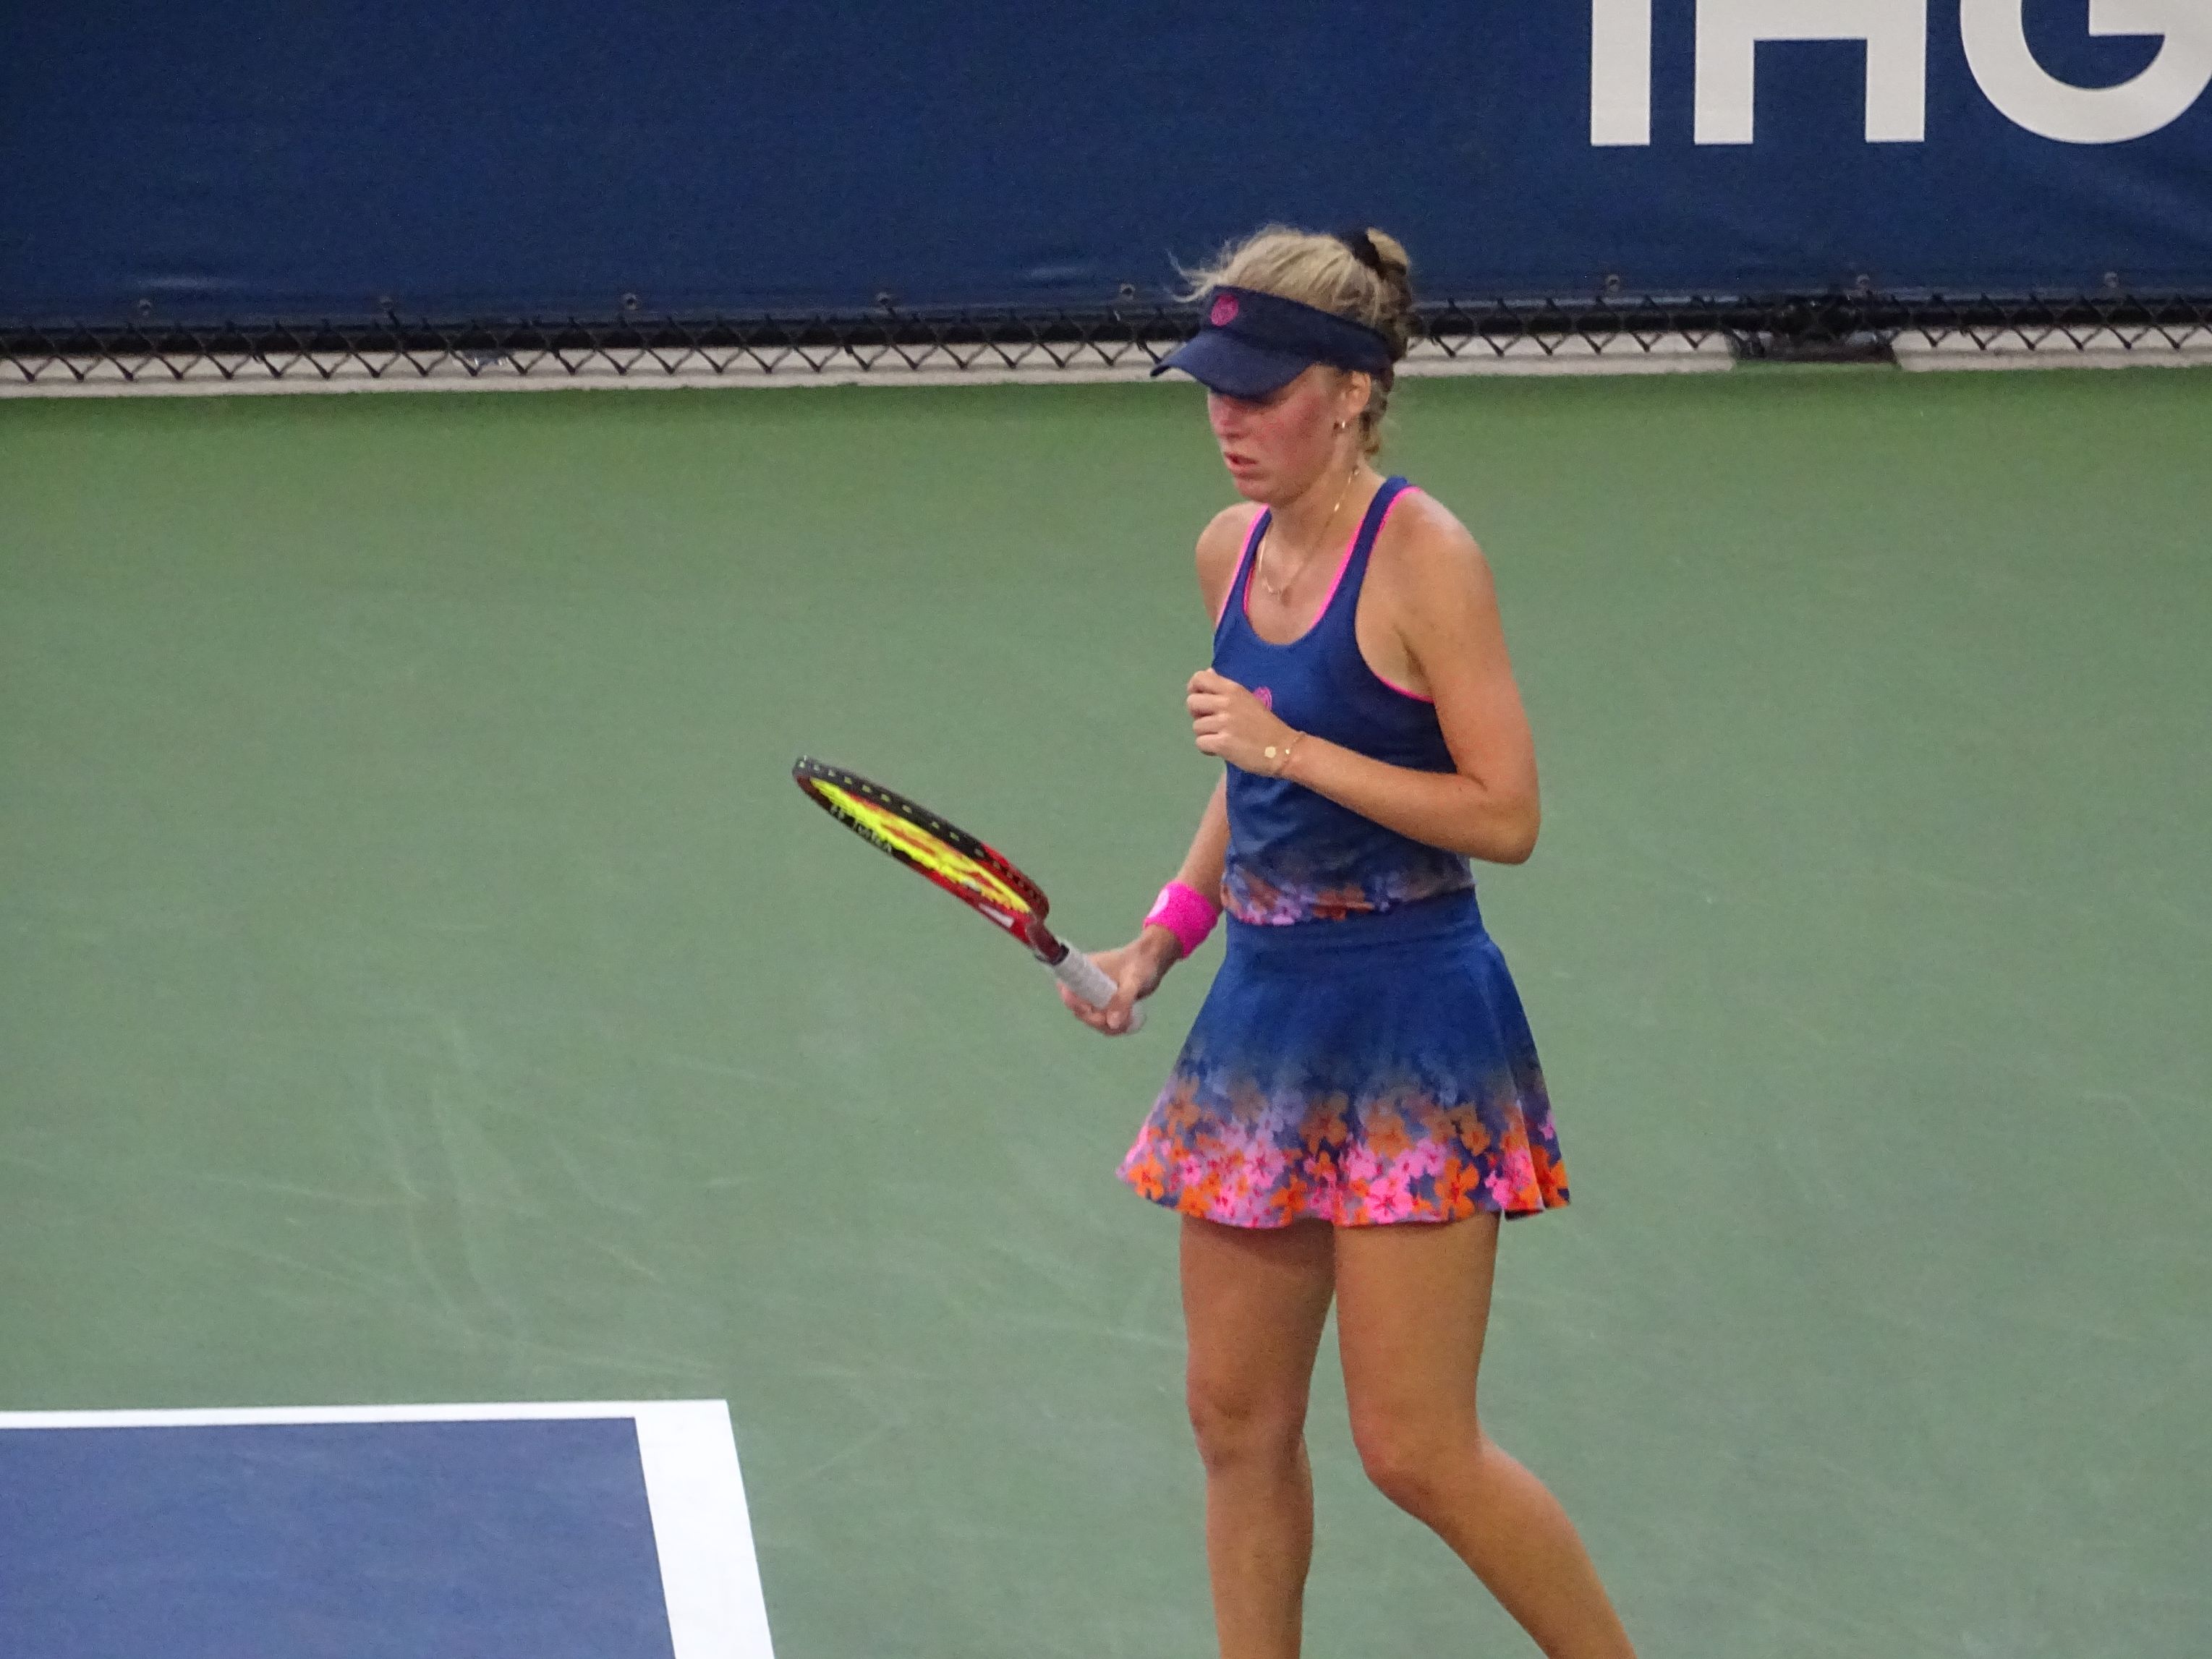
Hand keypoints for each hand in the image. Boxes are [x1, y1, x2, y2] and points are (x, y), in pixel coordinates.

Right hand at [1057, 932, 1174, 1035]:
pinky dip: (1112, 1027)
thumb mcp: (1133, 981)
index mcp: (1084, 970)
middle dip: (1095, 1019)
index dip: (1073, 1003)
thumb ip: (1122, 1000)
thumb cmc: (1141, 963)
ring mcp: (1094, 995)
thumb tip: (1111, 1024)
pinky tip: (1127, 1024)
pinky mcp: (1104, 1004)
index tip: (1090, 1010)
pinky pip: (1101, 1021)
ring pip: (1090, 1018)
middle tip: (1116, 1020)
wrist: (1153, 961)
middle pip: (1078, 1009)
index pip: (1066, 988)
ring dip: (1105, 1026)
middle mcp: (1085, 984)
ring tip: (1127, 1022)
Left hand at [1187, 669, 1295, 773]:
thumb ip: (1225, 688)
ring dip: (1205, 734)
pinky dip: (1208, 749)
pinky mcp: (1222, 743)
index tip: (1202, 702)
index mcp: (1232, 689)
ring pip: (1196, 726)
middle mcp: (1226, 702)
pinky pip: (1200, 743)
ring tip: (1221, 738)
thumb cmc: (1265, 724)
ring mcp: (1224, 723)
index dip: (1194, 689)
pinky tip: (1221, 749)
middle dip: (1197, 714)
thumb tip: (1207, 673)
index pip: (1199, 678)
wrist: (1283, 748)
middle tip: (1211, 723)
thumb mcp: (1247, 698)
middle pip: (1191, 702)